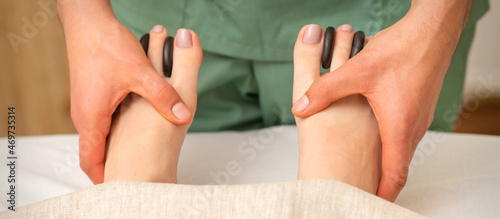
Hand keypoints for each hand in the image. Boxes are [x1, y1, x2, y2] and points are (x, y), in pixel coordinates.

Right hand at [58, 1, 191, 183]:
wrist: (87, 21)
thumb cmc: (106, 45)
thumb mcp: (140, 73)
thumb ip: (164, 96)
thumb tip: (183, 116)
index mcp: (91, 117)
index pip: (91, 160)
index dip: (105, 178)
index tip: (121, 188)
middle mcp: (85, 115)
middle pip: (96, 151)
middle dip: (113, 165)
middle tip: (132, 176)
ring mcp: (87, 105)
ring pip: (101, 136)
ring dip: (116, 146)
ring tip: (135, 157)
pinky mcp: (93, 95)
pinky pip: (103, 121)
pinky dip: (116, 130)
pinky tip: (135, 126)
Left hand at [292, 1, 470, 200]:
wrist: (433, 31)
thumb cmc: (403, 51)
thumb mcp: (357, 71)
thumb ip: (324, 90)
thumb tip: (301, 106)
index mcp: (399, 126)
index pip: (394, 174)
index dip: (381, 194)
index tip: (370, 204)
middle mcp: (413, 126)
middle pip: (398, 165)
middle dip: (381, 181)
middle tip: (364, 190)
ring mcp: (419, 116)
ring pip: (401, 148)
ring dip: (387, 161)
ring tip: (368, 168)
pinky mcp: (419, 105)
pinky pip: (405, 132)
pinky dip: (392, 142)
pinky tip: (376, 133)